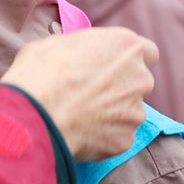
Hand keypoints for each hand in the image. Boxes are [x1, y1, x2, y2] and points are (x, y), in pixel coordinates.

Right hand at [0, 28, 157, 160]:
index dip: (127, 61)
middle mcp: (140, 78)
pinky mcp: (125, 140)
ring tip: (80, 117)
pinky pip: (116, 137)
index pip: (147, 52)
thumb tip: (75, 55)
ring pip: (128, 112)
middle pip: (138, 83)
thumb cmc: (40, 72)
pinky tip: (79, 133)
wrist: (35, 113)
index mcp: (127, 46)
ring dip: (111, 114)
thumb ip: (81, 49)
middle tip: (89, 94)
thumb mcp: (57, 43)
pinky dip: (102, 137)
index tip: (113, 67)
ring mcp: (135, 112)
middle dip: (119, 88)